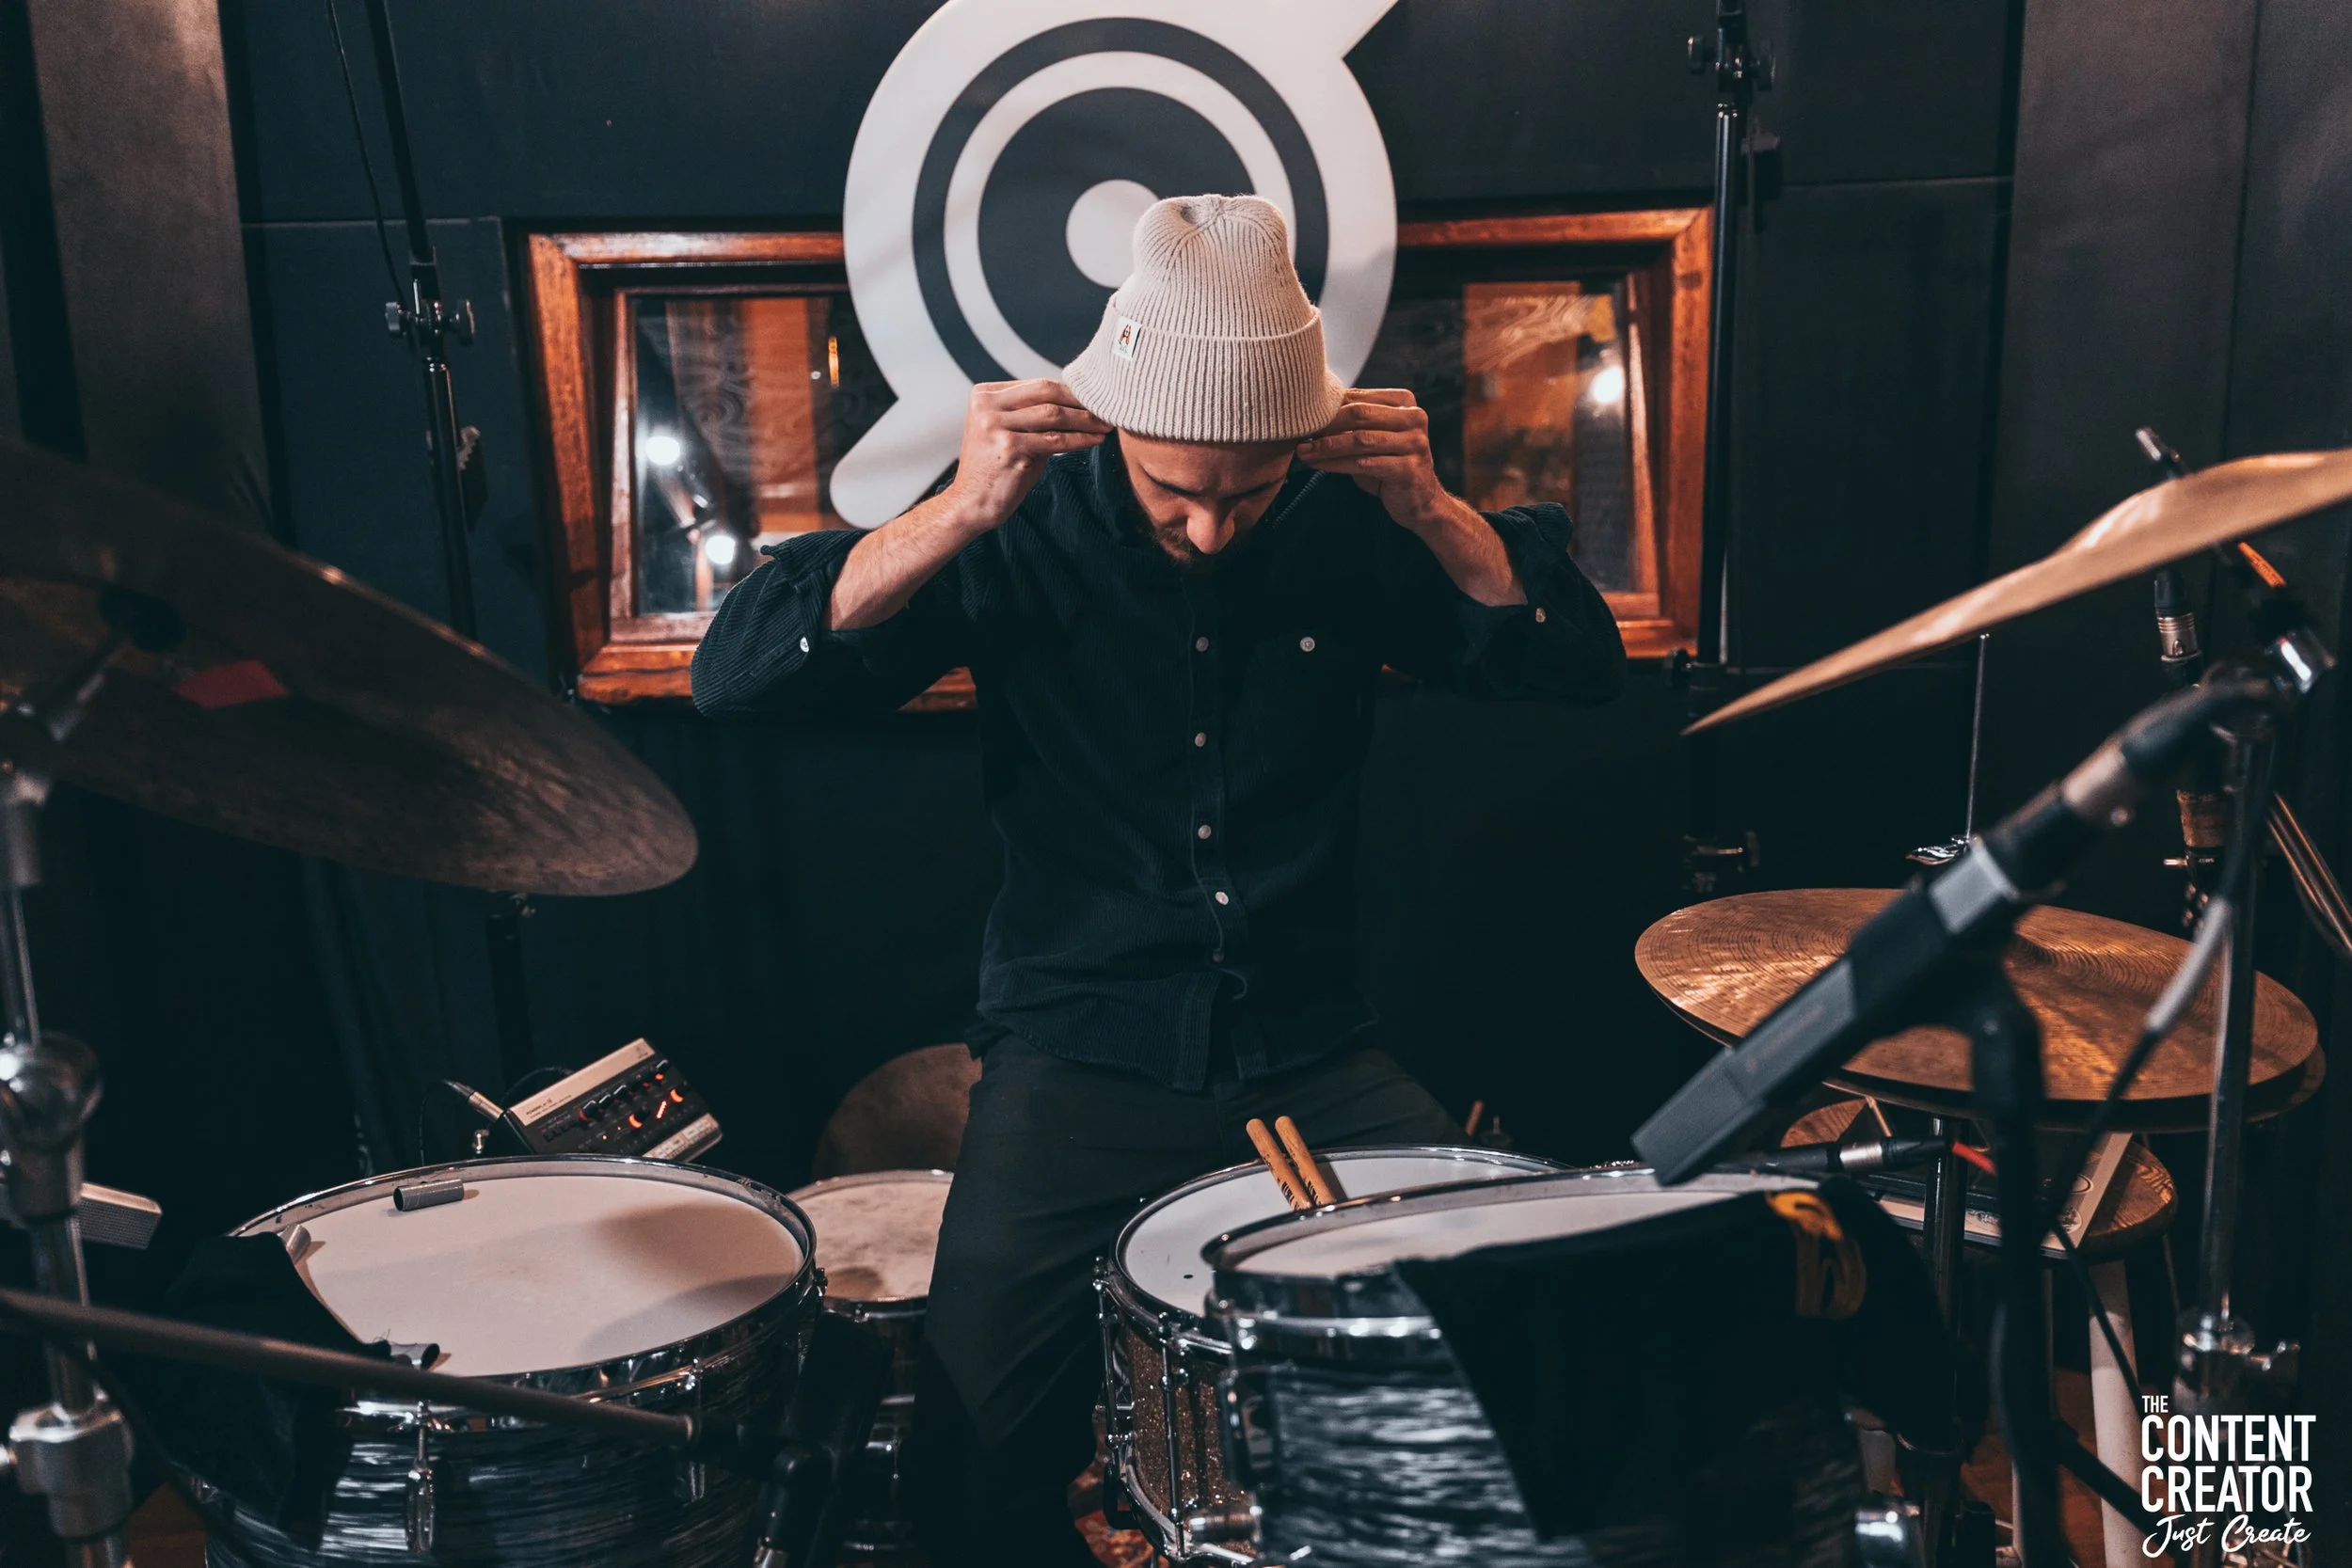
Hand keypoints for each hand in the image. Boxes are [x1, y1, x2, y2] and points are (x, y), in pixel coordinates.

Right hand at [942, 380, 1109, 532]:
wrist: (972, 503)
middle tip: (1106, 407)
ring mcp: (996, 425)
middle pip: (1045, 392)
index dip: (1069, 391)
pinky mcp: (1009, 447)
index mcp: (984, 395)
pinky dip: (1080, 439)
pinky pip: (1055, 439)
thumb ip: (1031, 413)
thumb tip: (1076, 400)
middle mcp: (987, 406)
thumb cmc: (996, 468)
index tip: (1094, 398)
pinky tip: (1096, 440)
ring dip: (1085, 419)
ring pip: (1053, 414)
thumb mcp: (1009, 431)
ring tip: (1105, 424)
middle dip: (1079, 399)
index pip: (1036, 384)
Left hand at [1295, 389, 1448, 528]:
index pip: (1359, 397)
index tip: (1302, 417)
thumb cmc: (1389, 465)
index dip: (1328, 407)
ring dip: (1327, 446)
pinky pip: (1364, 464)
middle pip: (1360, 414)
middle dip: (1326, 424)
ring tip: (1304, 452)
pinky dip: (1336, 464)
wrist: (1419, 501)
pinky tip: (1319, 465)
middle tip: (1300, 433)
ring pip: (1360, 439)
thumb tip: (1310, 413)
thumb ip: (1352, 423)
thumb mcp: (1373, 438)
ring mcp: (1414, 443)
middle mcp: (1414, 417)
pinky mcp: (1408, 469)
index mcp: (1405, 401)